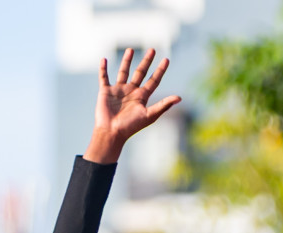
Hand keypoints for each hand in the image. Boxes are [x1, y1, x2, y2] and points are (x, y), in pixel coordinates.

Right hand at [84, 49, 180, 163]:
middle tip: (152, 49)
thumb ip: (163, 105)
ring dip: (127, 61)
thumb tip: (180, 98)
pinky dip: (103, 69)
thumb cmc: (131, 127)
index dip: (160, 70)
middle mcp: (131, 92)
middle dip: (146, 61)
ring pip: (123, 72)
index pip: (154, 81)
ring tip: (131, 50)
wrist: (112, 132)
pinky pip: (104, 77)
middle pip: (140, 73)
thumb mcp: (149, 115)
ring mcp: (118, 91)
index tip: (166, 59)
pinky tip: (103, 60)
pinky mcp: (106, 92)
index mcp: (142, 97)